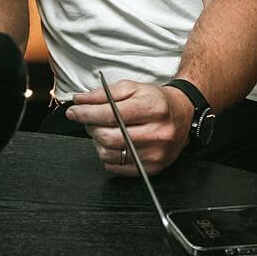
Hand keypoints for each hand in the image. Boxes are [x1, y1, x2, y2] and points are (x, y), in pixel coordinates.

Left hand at [66, 78, 192, 175]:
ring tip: (102, 130)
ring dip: (97, 142)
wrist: (183, 115)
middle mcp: (158, 133)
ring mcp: (157, 153)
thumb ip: (103, 93)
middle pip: (110, 137)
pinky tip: (112, 143)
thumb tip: (80, 101)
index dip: (86, 113)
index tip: (73, 111)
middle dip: (90, 127)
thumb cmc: (156, 101)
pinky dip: (107, 155)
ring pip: (111, 154)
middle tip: (88, 120)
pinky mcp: (154, 168)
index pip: (111, 115)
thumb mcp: (130, 88)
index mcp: (153, 108)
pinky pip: (117, 167)